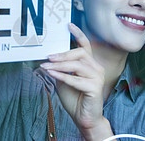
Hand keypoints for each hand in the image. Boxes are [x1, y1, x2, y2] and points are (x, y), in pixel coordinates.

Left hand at [40, 23, 113, 139]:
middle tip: (49, 56)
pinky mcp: (95, 88)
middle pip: (81, 53)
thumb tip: (47, 59)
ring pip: (77, 65)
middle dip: (63, 54)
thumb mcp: (63, 80)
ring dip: (60, 66)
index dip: (78, 34)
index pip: (86, 45)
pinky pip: (76, 79)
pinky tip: (52, 74)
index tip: (69, 25)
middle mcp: (96, 68)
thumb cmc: (75, 99)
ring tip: (47, 67)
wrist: (83, 118)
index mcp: (90, 64)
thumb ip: (60, 69)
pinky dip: (62, 76)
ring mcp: (97, 77)